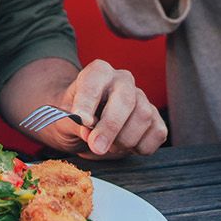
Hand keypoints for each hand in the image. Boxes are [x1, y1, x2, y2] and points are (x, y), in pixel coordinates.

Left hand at [48, 61, 166, 158]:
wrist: (86, 128)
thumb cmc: (74, 120)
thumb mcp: (63, 120)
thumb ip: (74, 124)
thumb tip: (90, 132)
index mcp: (98, 73)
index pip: (96, 79)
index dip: (88, 101)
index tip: (82, 121)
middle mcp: (123, 80)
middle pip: (126, 99)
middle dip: (111, 127)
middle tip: (97, 147)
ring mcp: (142, 98)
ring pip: (144, 117)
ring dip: (125, 140)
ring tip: (108, 145)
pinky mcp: (155, 118)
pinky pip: (157, 133)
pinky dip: (142, 147)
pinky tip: (125, 147)